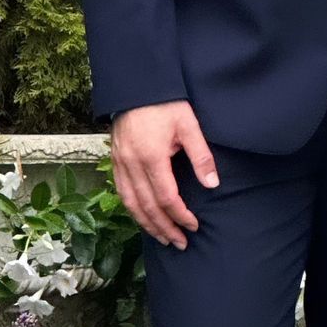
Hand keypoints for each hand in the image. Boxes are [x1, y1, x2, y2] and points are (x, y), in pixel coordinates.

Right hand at [111, 101, 218, 249]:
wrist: (136, 84)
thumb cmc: (165, 102)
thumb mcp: (188, 124)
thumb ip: (200, 155)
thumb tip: (212, 185)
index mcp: (151, 157)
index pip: (166, 198)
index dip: (180, 216)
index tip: (194, 226)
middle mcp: (131, 164)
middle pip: (147, 207)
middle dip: (164, 228)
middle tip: (180, 243)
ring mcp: (119, 162)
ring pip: (131, 203)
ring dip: (146, 224)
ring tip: (162, 237)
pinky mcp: (114, 159)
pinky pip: (121, 191)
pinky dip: (132, 209)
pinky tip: (142, 216)